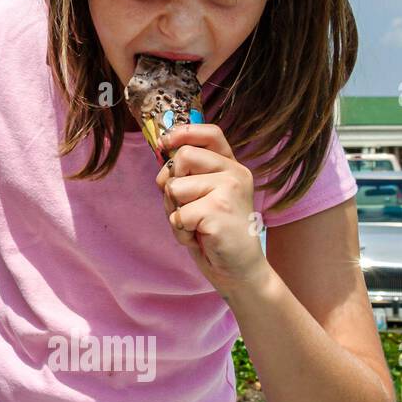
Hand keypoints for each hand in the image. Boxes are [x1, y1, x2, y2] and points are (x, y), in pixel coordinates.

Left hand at [154, 122, 270, 297]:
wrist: (239, 269)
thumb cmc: (214, 231)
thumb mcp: (203, 195)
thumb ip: (190, 174)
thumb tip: (162, 149)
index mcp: (231, 167)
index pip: (210, 133)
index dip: (183, 132)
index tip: (164, 143)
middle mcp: (234, 174)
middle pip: (182, 157)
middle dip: (169, 183)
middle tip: (182, 206)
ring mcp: (229, 190)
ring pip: (174, 188)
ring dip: (174, 212)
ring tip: (194, 225)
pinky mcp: (218, 210)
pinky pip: (177, 215)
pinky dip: (180, 232)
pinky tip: (199, 237)